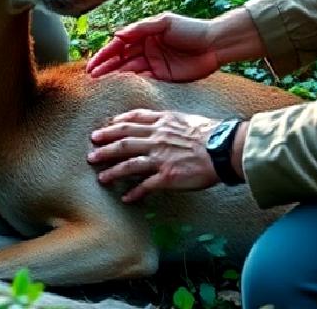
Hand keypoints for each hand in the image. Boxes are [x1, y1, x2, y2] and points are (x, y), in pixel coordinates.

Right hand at [86, 12, 218, 80]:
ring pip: (130, 71)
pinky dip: (132, 84)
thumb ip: (140, 28)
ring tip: (100, 85)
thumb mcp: (165, 22)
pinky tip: (121, 89)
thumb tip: (117, 34)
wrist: (215, 44)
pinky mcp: (164, 77)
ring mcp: (154, 63)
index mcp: (144, 35)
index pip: (119, 45)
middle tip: (91, 78)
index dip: (105, 55)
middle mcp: (146, 49)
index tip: (92, 64)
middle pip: (121, 60)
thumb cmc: (191, 29)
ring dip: (115, 77)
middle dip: (106, 68)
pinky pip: (144, 81)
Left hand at [87, 109, 220, 202]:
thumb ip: (169, 120)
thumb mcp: (186, 118)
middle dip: (105, 146)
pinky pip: (145, 186)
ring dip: (112, 171)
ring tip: (100, 177)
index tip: (104, 127)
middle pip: (123, 141)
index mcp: (162, 122)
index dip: (115, 124)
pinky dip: (134, 192)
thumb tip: (161, 121)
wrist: (225, 149)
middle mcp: (157, 138)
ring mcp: (160, 158)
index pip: (132, 121)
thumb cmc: (211, 133)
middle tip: (91, 151)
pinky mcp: (167, 176)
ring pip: (129, 164)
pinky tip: (126, 198)